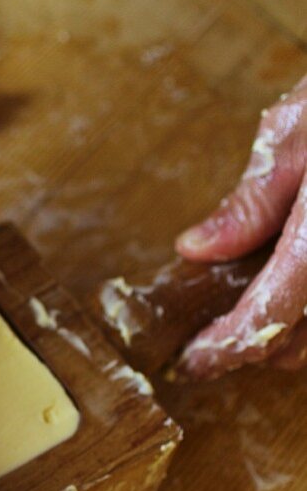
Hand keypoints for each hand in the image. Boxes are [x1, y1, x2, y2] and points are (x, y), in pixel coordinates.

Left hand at [175, 74, 306, 378]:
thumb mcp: (299, 130)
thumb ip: (252, 201)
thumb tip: (197, 249)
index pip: (269, 314)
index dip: (225, 346)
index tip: (194, 360)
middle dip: (262, 348)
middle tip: (218, 341)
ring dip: (300, 338)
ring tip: (258, 319)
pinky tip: (302, 293)